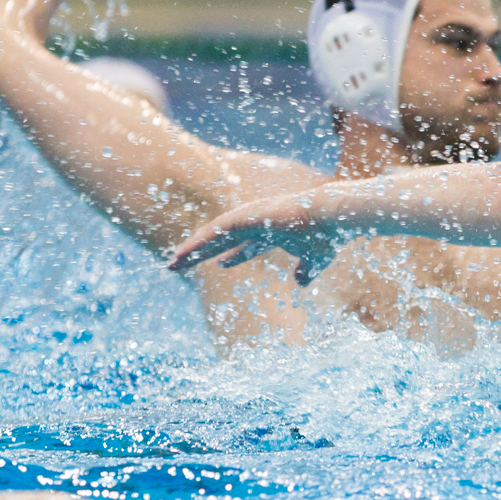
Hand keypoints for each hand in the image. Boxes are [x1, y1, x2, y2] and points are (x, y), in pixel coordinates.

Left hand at [170, 193, 353, 272]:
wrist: (328, 218)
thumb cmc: (325, 236)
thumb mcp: (315, 260)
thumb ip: (306, 270)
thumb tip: (301, 283)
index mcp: (272, 233)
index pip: (247, 246)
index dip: (233, 256)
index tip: (220, 265)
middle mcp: (256, 224)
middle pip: (221, 240)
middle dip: (201, 254)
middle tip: (181, 266)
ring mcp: (248, 218)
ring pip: (212, 235)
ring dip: (192, 249)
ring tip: (172, 264)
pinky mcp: (242, 216)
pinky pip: (212, 231)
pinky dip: (196, 243)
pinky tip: (182, 253)